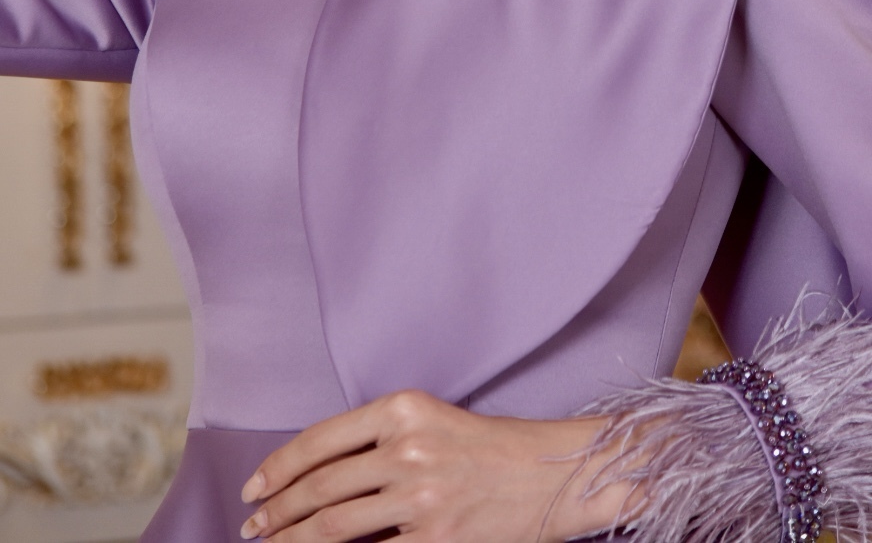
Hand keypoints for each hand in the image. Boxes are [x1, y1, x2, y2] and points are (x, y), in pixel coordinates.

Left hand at [238, 389, 637, 542]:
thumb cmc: (491, 447)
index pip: (321, 439)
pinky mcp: (436, 538)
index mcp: (403, 408)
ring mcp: (421, 495)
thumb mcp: (432, 421)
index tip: (255, 488)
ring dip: (294, 539)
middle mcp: (408, 446)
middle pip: (321, 485)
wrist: (551, 472)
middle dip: (278, 511)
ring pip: (334, 524)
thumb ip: (379, 440)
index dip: (279, 468)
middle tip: (254, 528)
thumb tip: (317, 478)